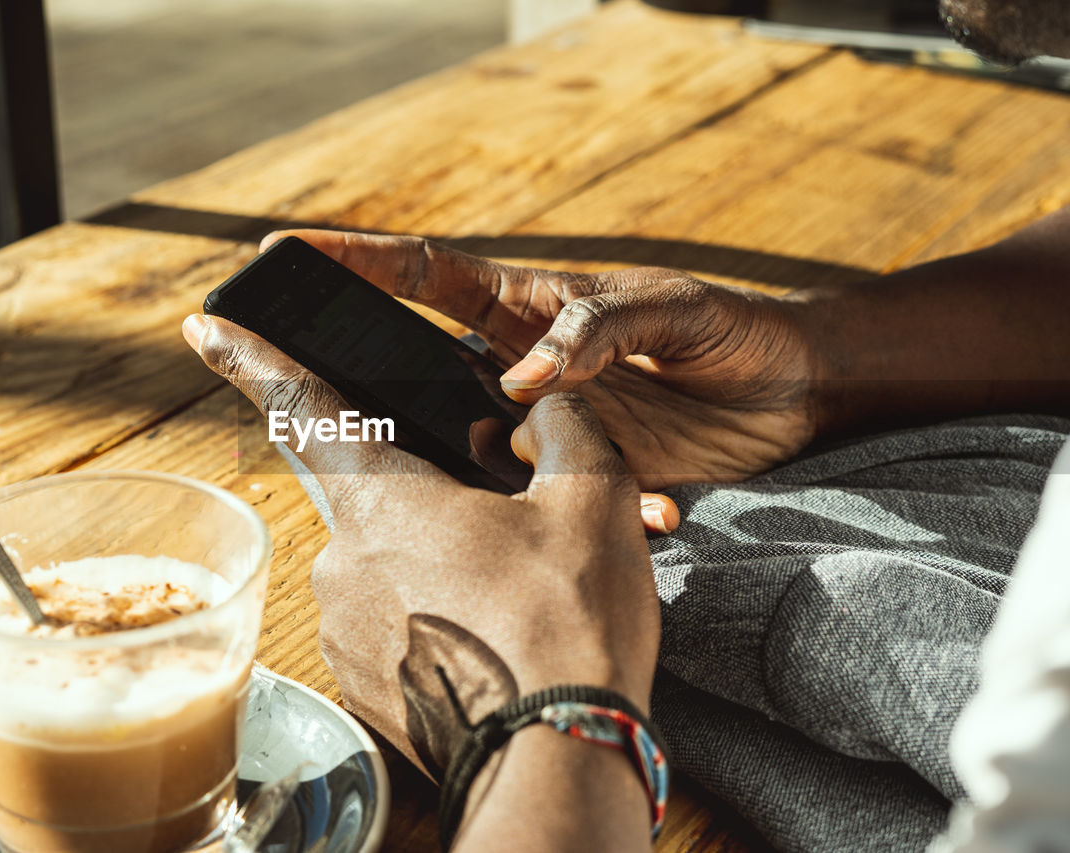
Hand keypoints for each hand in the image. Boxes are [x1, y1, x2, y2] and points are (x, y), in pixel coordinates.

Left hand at [183, 313, 659, 778]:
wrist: (558, 761)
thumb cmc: (566, 625)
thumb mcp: (591, 499)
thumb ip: (561, 426)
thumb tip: (542, 412)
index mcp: (383, 500)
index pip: (302, 406)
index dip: (250, 357)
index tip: (204, 326)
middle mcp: (342, 563)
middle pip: (377, 498)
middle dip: (433, 501)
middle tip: (507, 539)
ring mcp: (344, 632)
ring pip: (388, 566)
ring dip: (436, 567)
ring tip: (509, 604)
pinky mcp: (359, 685)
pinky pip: (389, 625)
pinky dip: (430, 621)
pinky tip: (487, 642)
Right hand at [257, 230, 818, 490]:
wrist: (797, 394)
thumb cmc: (731, 331)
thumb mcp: (671, 311)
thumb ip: (597, 331)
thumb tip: (519, 382)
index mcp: (531, 310)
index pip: (426, 276)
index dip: (356, 260)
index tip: (288, 248)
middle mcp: (525, 371)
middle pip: (423, 372)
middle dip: (375, 384)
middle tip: (323, 403)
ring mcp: (549, 428)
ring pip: (480, 455)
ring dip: (488, 478)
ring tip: (526, 491)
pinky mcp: (584, 478)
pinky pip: (554, 505)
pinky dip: (589, 518)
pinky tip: (657, 512)